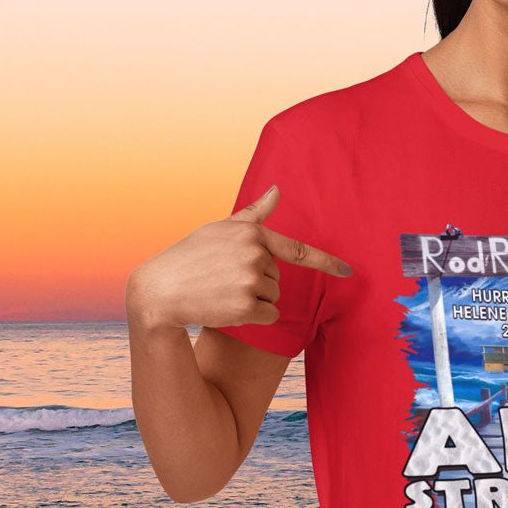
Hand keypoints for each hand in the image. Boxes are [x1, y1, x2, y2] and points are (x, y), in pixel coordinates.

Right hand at [127, 184, 353, 333]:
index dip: (326, 262)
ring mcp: (252, 281)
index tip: (348, 271)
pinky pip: (270, 316)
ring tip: (223, 291)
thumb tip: (277, 190)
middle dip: (257, 282)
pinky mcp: (247, 306)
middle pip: (278, 279)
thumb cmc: (190, 257)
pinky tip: (228, 307)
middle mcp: (255, 255)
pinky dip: (254, 317)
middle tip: (224, 278)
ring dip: (254, 300)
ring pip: (274, 298)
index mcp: (252, 234)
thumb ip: (254, 215)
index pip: (298, 250)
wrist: (160, 289)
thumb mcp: (220, 229)